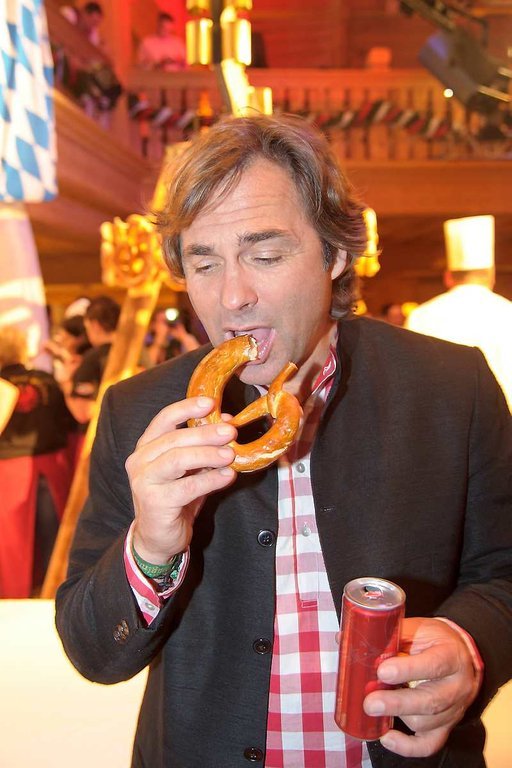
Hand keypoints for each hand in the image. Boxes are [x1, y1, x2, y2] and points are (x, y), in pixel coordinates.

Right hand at [126, 396, 236, 563]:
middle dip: (206, 433)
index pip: (164, 418)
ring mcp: (143, 481)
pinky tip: (228, 476)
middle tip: (231, 432)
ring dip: (208, 454)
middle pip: (175, 438)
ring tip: (230, 455)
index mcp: (147, 446)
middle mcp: (140, 460)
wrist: (158, 537)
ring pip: (178, 459)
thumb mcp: (191, 468)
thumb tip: (227, 423)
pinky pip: (187, 486)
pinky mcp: (154, 502)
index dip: (187, 408)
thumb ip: (205, 447)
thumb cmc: (176, 497)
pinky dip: (211, 480)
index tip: (211, 403)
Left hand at [363, 617, 480, 757]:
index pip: (434, 665)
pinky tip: (386, 737)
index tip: (382, 671)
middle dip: (396, 704)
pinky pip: (429, 744)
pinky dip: (406, 747)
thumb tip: (344, 639)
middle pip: (429, 701)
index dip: (408, 670)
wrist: (462, 657)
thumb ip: (388, 635)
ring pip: (425, 723)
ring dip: (396, 717)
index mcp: (451, 655)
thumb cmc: (434, 640)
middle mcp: (457, 686)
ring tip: (373, 707)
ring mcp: (453, 710)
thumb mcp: (418, 629)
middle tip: (369, 703)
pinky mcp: (446, 726)